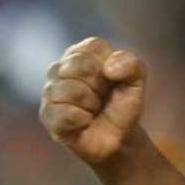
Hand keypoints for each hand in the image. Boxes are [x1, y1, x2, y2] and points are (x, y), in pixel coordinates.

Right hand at [39, 37, 145, 163]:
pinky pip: (64, 114)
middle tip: (102, 96)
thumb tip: (108, 68)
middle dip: (99, 86)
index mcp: (82, 53)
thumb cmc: (122, 104)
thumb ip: (131, 64)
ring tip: (93, 109)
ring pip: (71, 90)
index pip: (92, 47)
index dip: (109, 67)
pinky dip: (83, 120)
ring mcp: (50, 91)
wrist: (118, 138)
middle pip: (78, 65)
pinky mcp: (47, 114)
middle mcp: (61, 67)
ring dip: (92, 104)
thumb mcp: (136, 81)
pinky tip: (84, 122)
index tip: (112, 79)